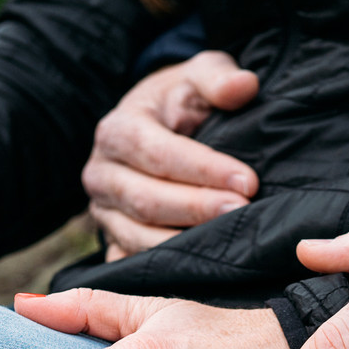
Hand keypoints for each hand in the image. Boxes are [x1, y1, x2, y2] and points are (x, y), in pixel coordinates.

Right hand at [83, 50, 260, 260]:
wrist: (156, 126)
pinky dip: (166, 270)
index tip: (248, 181)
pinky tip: (202, 271)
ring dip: (184, 244)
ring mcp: (104, 213)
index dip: (204, 169)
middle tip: (243, 212)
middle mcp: (100, 174)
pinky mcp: (113, 240)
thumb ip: (217, 78)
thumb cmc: (181, 101)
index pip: (158, 153)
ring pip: (137, 237)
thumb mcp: (197, 77)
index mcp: (117, 131)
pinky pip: (135, 262)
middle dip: (197, 209)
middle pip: (146, 200)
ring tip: (229, 242)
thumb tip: (244, 86)